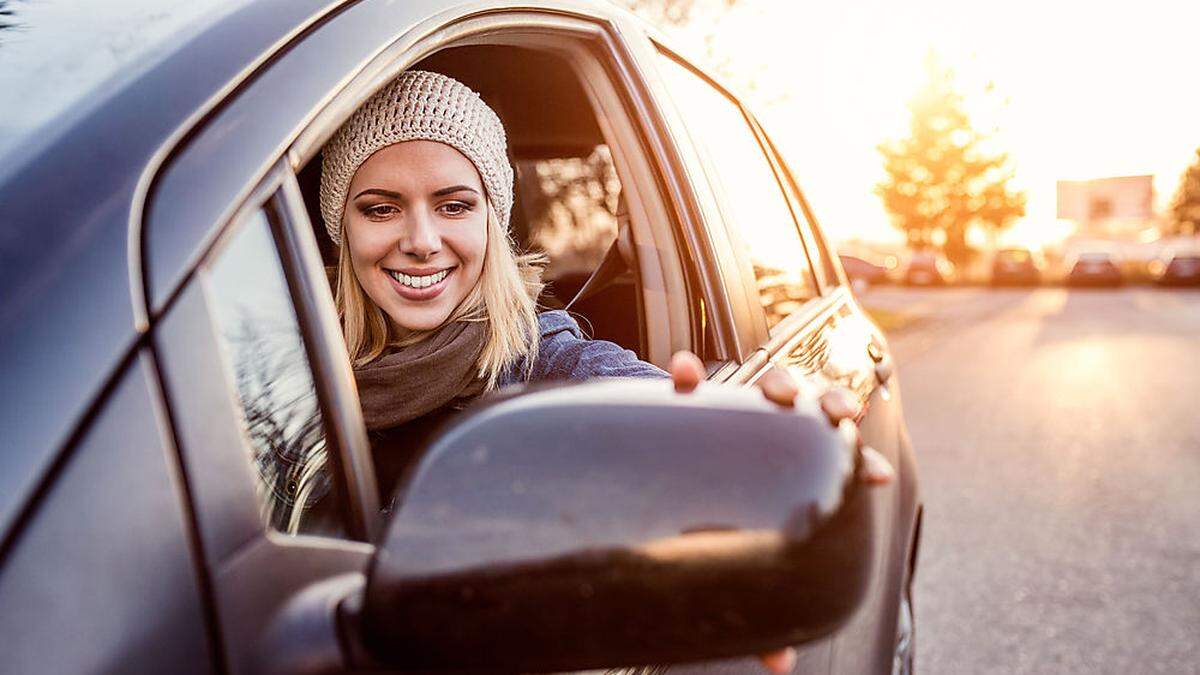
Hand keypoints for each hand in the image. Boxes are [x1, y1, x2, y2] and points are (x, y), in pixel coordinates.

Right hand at [667, 351, 894, 672]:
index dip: (861, 462)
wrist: (650, 475)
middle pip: (812, 406)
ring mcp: (731, 413)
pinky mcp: (686, 401)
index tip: (878, 475)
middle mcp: (768, 434)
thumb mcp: (737, 560)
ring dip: (778, 380)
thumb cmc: (710, 520)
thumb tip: (778, 661)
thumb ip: (759, 597)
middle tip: (829, 416)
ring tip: (775, 393)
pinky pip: (687, 377)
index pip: (836, 459)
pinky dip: (687, 372)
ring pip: (767, 380)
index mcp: (791, 468)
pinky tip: (683, 375)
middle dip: (828, 402)